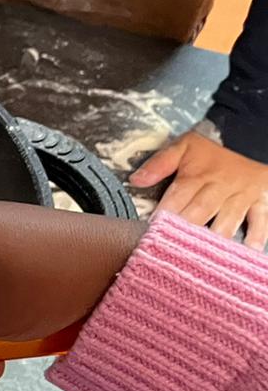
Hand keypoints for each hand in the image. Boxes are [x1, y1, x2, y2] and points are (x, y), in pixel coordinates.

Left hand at [130, 130, 267, 248]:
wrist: (252, 134)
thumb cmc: (214, 146)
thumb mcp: (184, 146)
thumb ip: (160, 163)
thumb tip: (135, 180)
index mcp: (197, 176)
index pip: (177, 198)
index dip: (164, 214)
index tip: (151, 231)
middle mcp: (220, 188)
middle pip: (201, 211)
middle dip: (186, 229)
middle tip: (173, 250)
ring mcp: (243, 196)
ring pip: (228, 220)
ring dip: (216, 237)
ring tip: (204, 255)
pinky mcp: (262, 200)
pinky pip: (261, 220)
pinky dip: (256, 236)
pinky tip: (248, 251)